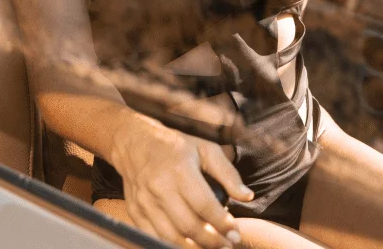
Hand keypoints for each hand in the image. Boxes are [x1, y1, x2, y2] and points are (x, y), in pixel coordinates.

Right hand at [109, 115, 252, 247]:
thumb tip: (247, 196)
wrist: (134, 143)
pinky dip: (171, 245)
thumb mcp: (205, 149)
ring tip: (212, 248)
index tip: (236, 234)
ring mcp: (145, 202)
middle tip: (227, 245)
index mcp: (180, 170)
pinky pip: (154, 236)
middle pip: (188, 226)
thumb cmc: (175, 146)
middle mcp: (160, 188)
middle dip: (212, 241)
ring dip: (193, 248)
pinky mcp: (135, 212)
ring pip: (170, 236)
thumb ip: (228, 173)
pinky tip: (189, 245)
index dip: (222, 223)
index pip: (204, 205)